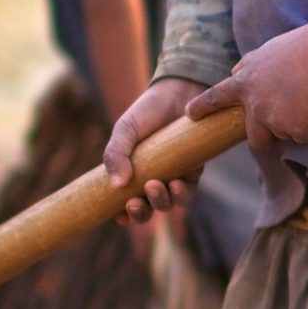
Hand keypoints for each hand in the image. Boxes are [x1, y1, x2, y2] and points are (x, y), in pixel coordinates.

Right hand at [105, 76, 205, 224]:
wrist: (178, 92)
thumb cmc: (147, 112)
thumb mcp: (125, 130)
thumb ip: (115, 154)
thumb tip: (117, 185)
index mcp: (130, 174)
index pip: (124, 204)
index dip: (122, 216)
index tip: (120, 215)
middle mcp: (151, 180)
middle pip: (146, 210)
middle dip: (141, 213)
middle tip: (135, 201)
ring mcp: (172, 178)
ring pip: (167, 205)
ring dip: (160, 202)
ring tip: (155, 185)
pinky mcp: (193, 173)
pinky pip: (188, 195)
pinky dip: (181, 195)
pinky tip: (176, 184)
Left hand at [192, 12, 307, 155]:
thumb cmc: (302, 46)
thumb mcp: (266, 52)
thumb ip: (249, 68)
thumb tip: (236, 74)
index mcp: (244, 82)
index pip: (217, 96)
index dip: (203, 107)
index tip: (189, 114)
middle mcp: (254, 104)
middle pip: (255, 137)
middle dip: (267, 135)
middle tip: (285, 120)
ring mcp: (273, 118)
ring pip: (283, 135)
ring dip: (295, 124)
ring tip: (307, 97)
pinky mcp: (295, 129)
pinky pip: (304, 136)